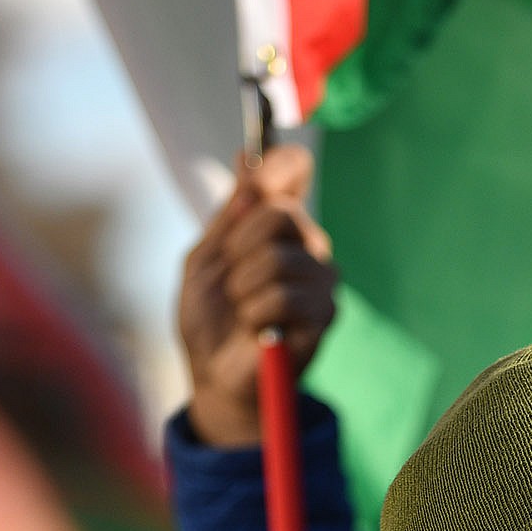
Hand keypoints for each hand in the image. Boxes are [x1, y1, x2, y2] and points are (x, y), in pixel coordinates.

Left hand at [178, 145, 336, 447]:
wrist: (214, 375)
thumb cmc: (208, 317)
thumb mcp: (205, 257)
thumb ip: (229, 213)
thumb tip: (247, 155)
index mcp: (276, 222)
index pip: (293, 167)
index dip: (275, 163)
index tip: (252, 183)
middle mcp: (307, 243)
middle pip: (279, 211)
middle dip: (239, 246)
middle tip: (230, 279)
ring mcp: (320, 278)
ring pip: (278, 258)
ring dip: (243, 288)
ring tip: (242, 310)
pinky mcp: (325, 314)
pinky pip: (284, 296)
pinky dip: (256, 314)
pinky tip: (258, 330)